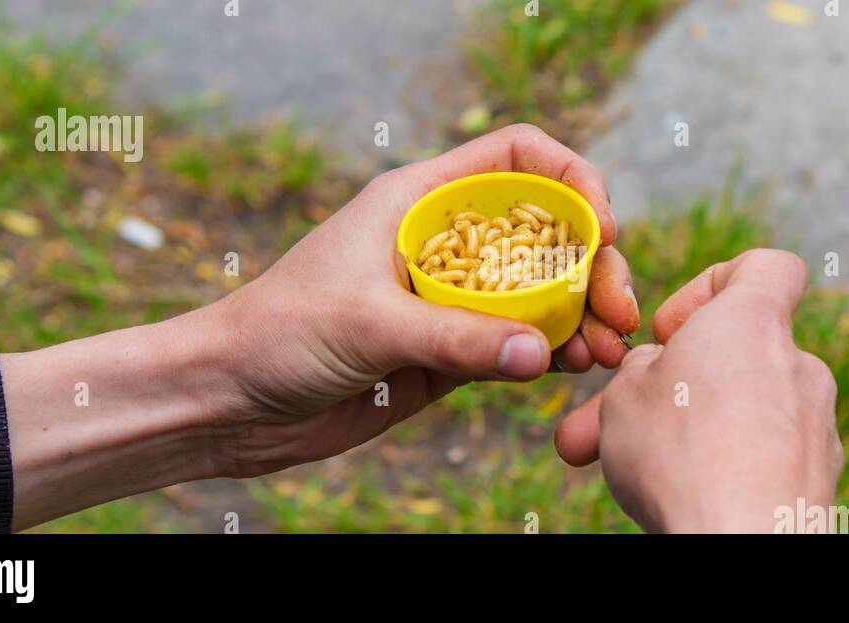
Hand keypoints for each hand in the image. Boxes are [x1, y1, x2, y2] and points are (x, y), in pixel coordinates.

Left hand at [4, 125, 638, 527]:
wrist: (229, 400)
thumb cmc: (277, 335)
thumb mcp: (366, 325)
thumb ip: (455, 338)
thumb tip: (541, 352)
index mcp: (419, 201)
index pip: (516, 156)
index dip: (570, 178)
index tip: (600, 226)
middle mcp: (443, 242)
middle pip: (544, 230)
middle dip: (593, 262)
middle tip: (619, 309)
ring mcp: (449, 298)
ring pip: (539, 290)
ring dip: (583, 314)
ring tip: (609, 350)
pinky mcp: (447, 351)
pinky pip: (516, 343)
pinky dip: (552, 352)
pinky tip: (575, 368)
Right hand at [553, 250, 841, 532]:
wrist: (741, 544)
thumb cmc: (678, 455)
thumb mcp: (625, 395)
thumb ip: (642, 369)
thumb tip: (657, 371)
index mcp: (752, 321)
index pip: (768, 267)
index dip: (714, 285)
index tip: (672, 331)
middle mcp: (797, 364)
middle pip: (732, 358)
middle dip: (668, 389)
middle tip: (600, 426)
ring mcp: (816, 424)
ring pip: (738, 413)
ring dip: (684, 433)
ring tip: (623, 466)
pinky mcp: (819, 478)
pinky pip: (761, 457)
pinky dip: (724, 468)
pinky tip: (682, 494)